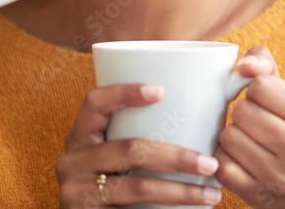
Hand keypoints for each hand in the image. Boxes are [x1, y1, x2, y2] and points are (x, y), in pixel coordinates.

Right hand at [57, 83, 222, 207]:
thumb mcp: (111, 158)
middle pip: (130, 148)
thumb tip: (200, 118)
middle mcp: (72, 160)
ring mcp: (75, 191)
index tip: (160, 91)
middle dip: (177, 156)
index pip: (95, 103)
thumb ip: (139, 138)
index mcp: (80, 136)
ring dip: (181, 191)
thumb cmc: (109, 186)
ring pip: (138, 186)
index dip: (125, 93)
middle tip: (210, 163)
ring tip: (212, 194)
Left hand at [214, 47, 284, 208]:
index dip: (255, 89)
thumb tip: (243, 65)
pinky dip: (225, 158)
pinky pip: (221, 165)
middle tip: (254, 121)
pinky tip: (239, 158)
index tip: (263, 100)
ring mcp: (278, 176)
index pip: (260, 86)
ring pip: (229, 137)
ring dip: (232, 134)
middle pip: (242, 111)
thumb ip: (265, 65)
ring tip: (247, 138)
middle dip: (242, 112)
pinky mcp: (256, 194)